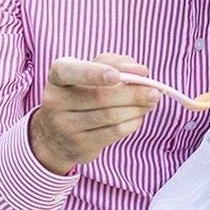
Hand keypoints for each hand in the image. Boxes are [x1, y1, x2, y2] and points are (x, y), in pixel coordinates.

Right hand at [30, 54, 160, 174]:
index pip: (71, 71)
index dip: (94, 73)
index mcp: (58, 75)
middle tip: (154, 91)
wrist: (56, 134)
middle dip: (133, 93)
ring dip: (137, 108)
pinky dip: (132, 123)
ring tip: (150, 102)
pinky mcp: (78, 146)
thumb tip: (141, 72)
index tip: (117, 76)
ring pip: (110, 116)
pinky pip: (113, 133)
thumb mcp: (94, 70)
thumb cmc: (83, 91)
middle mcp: (55, 101)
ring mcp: (64, 126)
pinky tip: (138, 116)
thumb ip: (117, 63)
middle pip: (100, 96)